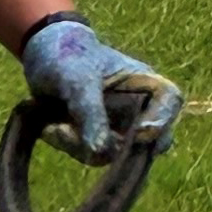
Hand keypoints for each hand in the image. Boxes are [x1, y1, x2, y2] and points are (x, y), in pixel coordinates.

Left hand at [19, 15, 182, 161]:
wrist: (40, 58)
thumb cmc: (67, 55)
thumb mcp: (77, 78)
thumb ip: (90, 111)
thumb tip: (100, 150)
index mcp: (144, 82)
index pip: (171, 101)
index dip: (162, 119)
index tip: (139, 133)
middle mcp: (139, 109)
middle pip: (151, 141)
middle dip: (119, 147)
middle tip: (90, 144)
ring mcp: (120, 128)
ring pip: (116, 155)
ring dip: (83, 146)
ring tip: (56, 127)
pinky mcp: (100, 141)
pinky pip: (94, 156)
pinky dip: (71, 146)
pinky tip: (53, 129)